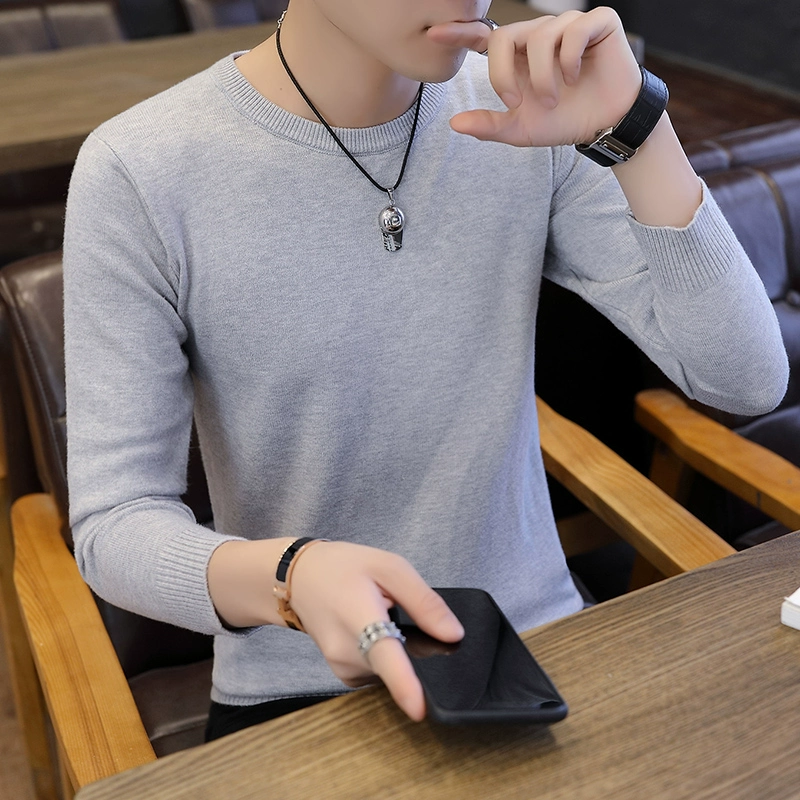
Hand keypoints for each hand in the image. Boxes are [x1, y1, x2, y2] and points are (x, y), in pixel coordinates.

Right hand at [288, 541, 463, 720]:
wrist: (299, 579)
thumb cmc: (341, 567)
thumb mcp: (388, 567)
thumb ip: (424, 601)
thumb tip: (454, 634)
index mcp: (360, 618)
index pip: (384, 656)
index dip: (404, 685)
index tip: (419, 709)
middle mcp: (348, 653)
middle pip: (400, 664)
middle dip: (413, 644)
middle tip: (396, 608)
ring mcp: (344, 669)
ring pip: (391, 669)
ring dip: (398, 648)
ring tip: (380, 615)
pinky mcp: (346, 676)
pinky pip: (380, 671)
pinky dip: (385, 655)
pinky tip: (374, 631)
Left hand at [427, 8, 642, 147]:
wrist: (605, 124)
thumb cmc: (564, 121)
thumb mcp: (521, 129)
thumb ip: (489, 125)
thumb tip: (454, 124)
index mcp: (518, 56)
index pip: (485, 36)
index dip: (460, 33)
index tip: (434, 34)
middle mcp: (539, 34)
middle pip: (504, 36)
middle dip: (505, 75)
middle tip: (518, 102)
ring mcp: (567, 25)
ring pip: (539, 37)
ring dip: (542, 77)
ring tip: (554, 99)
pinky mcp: (597, 22)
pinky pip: (573, 31)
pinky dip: (569, 59)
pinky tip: (574, 77)